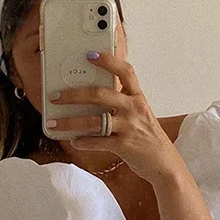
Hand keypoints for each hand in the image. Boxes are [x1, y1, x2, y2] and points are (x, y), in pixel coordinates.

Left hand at [47, 51, 182, 181]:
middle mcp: (134, 109)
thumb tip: (90, 99)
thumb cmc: (147, 138)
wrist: (165, 164)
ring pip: (94, 121)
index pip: (125, 71)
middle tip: (55, 96)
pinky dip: (83, 142)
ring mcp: (129, 127)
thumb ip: (121, 104)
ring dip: (70, 123)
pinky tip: (74, 142)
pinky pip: (98, 142)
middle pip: (100, 94)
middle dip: (73, 95)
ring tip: (54, 124)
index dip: (108, 61)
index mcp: (137, 97)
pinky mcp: (125, 146)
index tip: (90, 55)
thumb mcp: (139, 115)